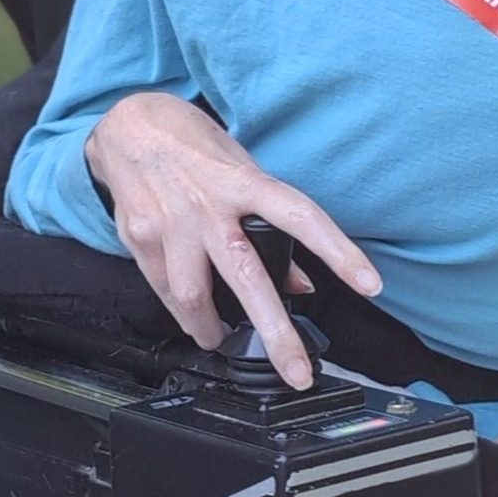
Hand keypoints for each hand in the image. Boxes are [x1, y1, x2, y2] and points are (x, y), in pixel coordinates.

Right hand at [85, 92, 382, 388]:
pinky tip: (192, 319)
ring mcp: (172, 224)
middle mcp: (209, 206)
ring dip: (212, 330)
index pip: (302, 218)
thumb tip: (300, 281)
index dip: (339, 252)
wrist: (128, 124)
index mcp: (243, 182)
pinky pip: (165, 290)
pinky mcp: (141, 238)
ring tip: (222, 340)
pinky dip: (182, 312)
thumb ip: (270, 223)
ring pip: (195, 296)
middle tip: (297, 372)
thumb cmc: (192, 144)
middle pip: (248, 277)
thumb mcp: (242, 169)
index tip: (369, 285)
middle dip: (276, 334)